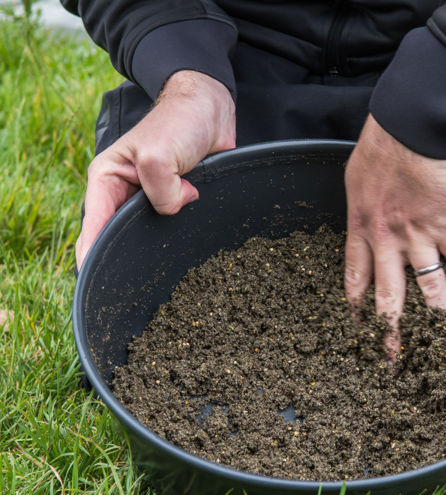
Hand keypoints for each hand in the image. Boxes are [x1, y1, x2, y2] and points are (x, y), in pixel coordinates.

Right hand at [76, 71, 235, 268]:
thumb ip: (160, 190)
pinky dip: (178, 234)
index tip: (94, 281)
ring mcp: (149, 199)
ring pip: (146, 234)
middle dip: (124, 256)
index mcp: (108, 179)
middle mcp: (125, 193)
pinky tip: (183, 249)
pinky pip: (171, 227)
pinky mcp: (173, 202)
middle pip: (117, 236)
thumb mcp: (158, 154)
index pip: (94, 225)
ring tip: (157, 274)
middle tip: (129, 289)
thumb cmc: (179, 122)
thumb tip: (173, 210)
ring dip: (158, 245)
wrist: (210, 111)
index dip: (91, 255)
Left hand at [344, 115, 445, 351]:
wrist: (410, 128)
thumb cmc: (378, 149)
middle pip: (388, 299)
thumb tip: (363, 224)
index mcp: (359, 232)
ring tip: (443, 346)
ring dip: (437, 320)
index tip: (357, 329)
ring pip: (428, 290)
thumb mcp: (354, 184)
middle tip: (392, 361)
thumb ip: (359, 211)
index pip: (355, 281)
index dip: (356, 308)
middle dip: (390, 333)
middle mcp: (386, 244)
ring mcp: (417, 238)